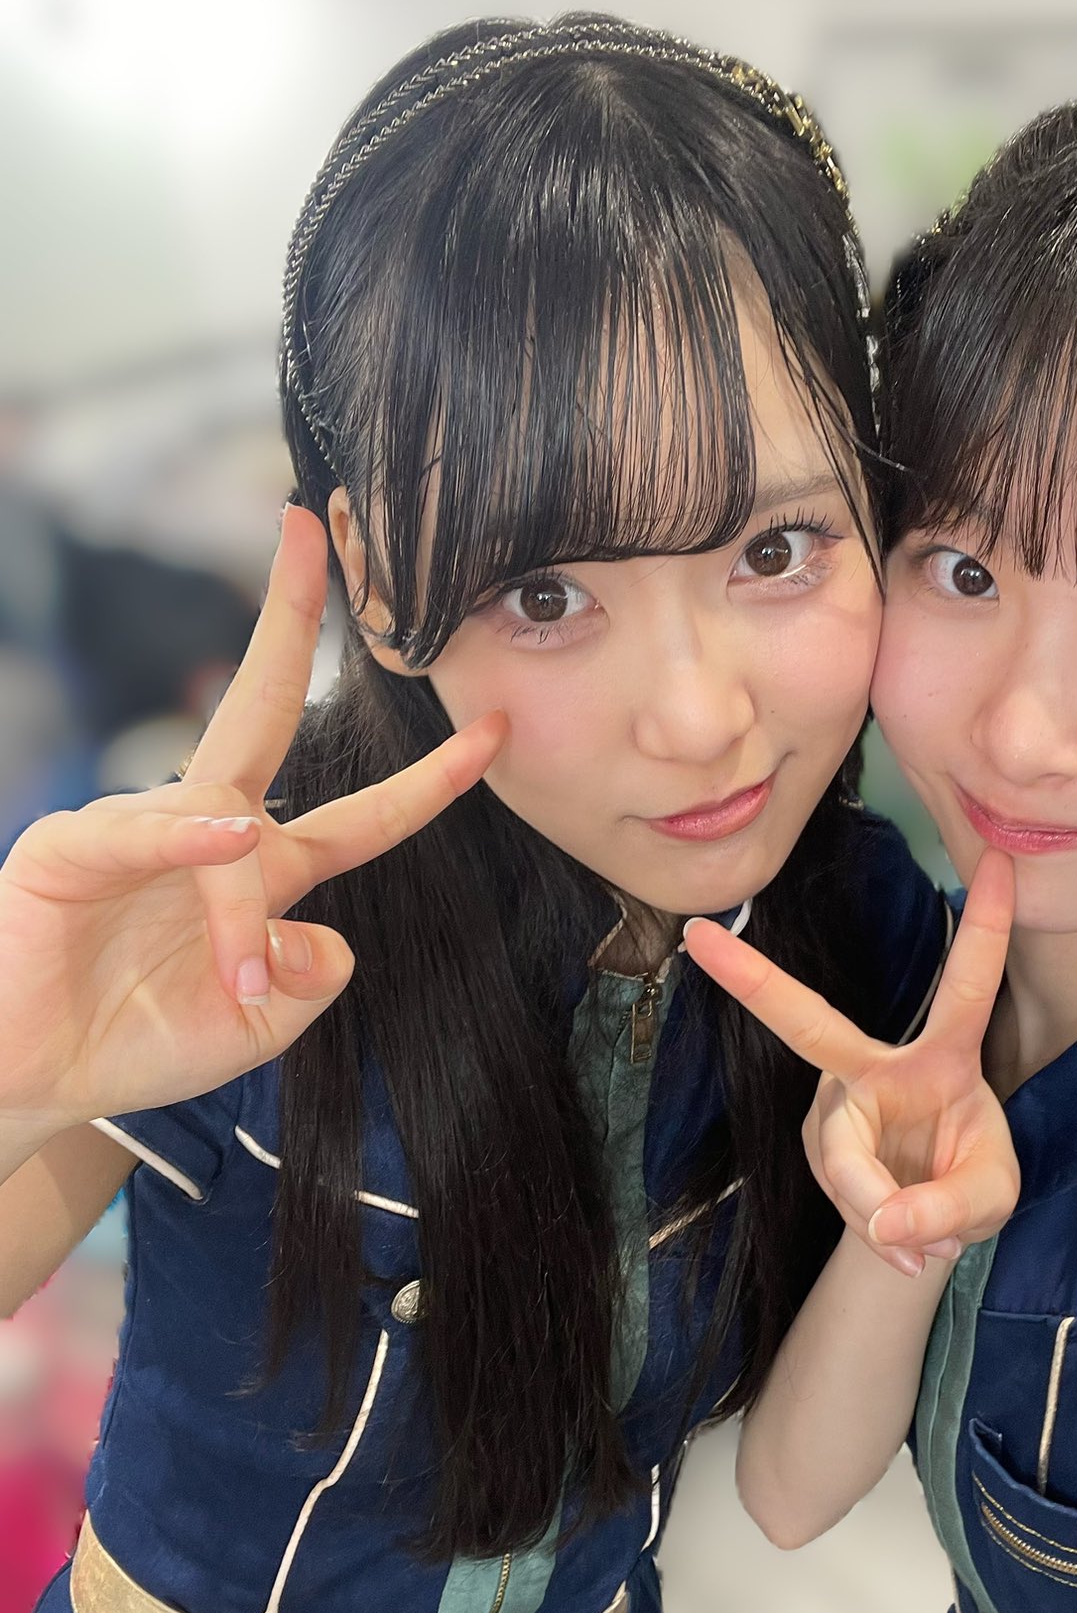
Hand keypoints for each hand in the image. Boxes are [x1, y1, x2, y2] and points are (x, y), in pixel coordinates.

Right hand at [0, 505, 505, 1135]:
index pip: (364, 817)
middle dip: (286, 620)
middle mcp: (207, 833)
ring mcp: (134, 831)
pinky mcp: (68, 850)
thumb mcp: (261, 1024)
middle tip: (307, 532)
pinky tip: (218, 843)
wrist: (36, 1081)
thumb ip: (313, 979)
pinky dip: (184, 841)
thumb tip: (327, 935)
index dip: (430, 782)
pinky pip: (136, 833)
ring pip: (217, 823)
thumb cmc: (140, 1043)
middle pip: (261, 708)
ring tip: (233, 981)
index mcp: (265, 870)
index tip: (494, 733)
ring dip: (236, 907)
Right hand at [683, 850, 1018, 1275]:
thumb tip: (891, 1222)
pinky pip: (844, 1196)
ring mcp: (835, 1106)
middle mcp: (877, 1067)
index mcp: (944, 1056)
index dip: (987, 926)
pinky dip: (878, 1232)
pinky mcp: (816, 1145)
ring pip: (844, 1158)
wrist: (919, 1231)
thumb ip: (955, 1207)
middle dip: (755, 981)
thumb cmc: (964, 1186)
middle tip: (698, 940)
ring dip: (886, 1211)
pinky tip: (903, 1252)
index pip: (968, 985)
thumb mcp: (991, 1200)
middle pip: (810, 1025)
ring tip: (922, 1249)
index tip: (1001, 860)